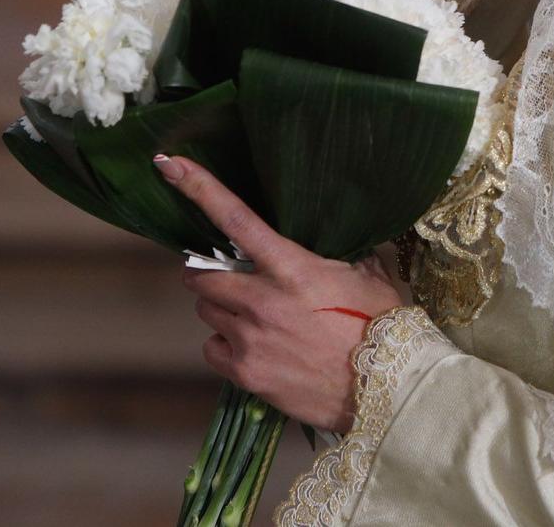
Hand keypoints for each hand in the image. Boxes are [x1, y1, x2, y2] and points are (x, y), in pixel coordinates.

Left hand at [158, 155, 406, 432]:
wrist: (384, 389)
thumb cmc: (382, 328)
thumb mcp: (368, 277)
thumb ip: (340, 255)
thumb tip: (334, 240)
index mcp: (293, 268)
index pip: (237, 220)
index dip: (200, 189)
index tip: (169, 165)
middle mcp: (263, 300)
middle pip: (202, 277)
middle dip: (212, 276)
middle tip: (237, 282)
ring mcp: (250, 339)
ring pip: (207, 312)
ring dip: (223, 311)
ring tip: (257, 320)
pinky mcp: (245, 373)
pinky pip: (213, 349)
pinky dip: (226, 346)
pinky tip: (256, 348)